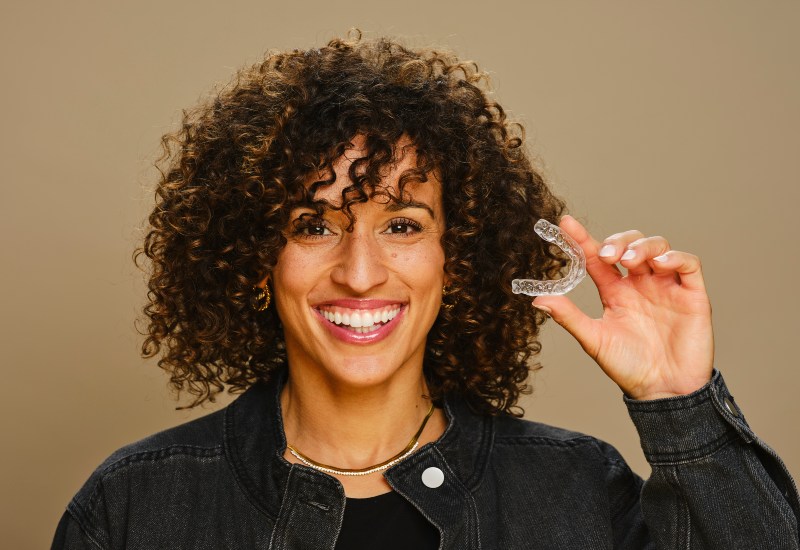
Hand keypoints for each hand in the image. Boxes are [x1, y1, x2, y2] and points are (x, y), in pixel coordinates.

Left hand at [532, 215, 713, 399]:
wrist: (664, 392)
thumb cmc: (629, 367)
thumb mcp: (594, 340)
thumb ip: (569, 317)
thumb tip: (537, 300)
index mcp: (615, 292)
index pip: (597, 257)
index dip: (583, 239)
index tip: (565, 224)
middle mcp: (640, 284)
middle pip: (629, 244)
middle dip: (617, 242)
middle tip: (607, 256)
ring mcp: (666, 286)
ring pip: (658, 247)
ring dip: (642, 246)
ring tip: (630, 260)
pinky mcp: (692, 294)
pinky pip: (689, 264)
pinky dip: (675, 257)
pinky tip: (660, 264)